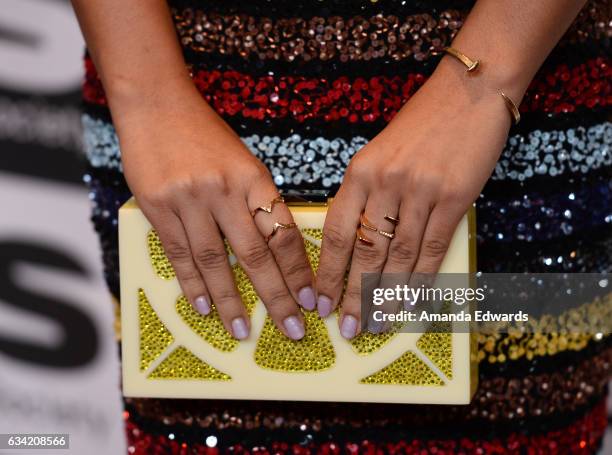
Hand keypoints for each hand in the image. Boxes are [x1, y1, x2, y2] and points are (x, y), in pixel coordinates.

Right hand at [116, 85, 314, 339]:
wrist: (156, 105)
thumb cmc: (205, 136)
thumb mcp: (243, 162)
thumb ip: (257, 201)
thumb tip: (276, 250)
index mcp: (254, 178)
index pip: (283, 233)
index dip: (299, 271)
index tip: (312, 301)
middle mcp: (224, 190)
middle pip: (255, 254)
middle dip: (277, 297)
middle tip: (292, 329)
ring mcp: (189, 199)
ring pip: (214, 261)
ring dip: (230, 301)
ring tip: (243, 331)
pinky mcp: (157, 207)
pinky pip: (178, 253)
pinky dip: (192, 284)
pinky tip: (203, 308)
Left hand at [315, 60, 512, 338]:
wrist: (467, 93)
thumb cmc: (420, 125)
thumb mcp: (378, 153)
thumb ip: (364, 194)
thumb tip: (355, 243)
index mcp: (359, 172)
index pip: (337, 233)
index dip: (328, 273)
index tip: (321, 302)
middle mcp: (385, 183)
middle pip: (365, 251)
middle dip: (354, 295)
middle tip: (348, 328)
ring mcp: (420, 191)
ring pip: (400, 255)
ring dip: (388, 295)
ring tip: (378, 323)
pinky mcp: (454, 197)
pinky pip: (434, 247)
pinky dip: (423, 279)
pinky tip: (413, 301)